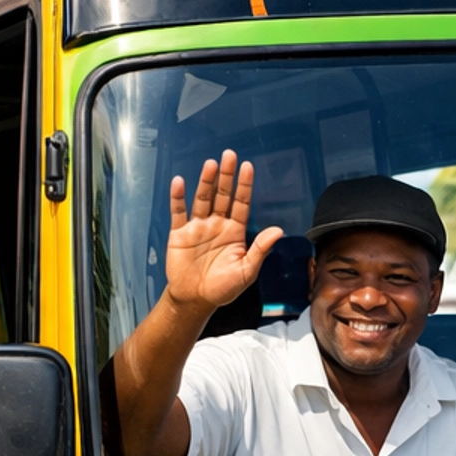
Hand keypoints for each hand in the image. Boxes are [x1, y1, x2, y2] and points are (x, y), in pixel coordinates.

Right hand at [164, 150, 282, 315]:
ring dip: (206, 182)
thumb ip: (260, 250)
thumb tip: (278, 230)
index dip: (244, 186)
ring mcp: (198, 227)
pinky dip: (178, 197)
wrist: (195, 300)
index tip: (248, 167)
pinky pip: (178, 212)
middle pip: (222, 195)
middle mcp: (217, 225)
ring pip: (202, 199)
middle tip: (230, 156)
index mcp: (234, 232)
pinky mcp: (179, 233)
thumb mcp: (246, 272)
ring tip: (211, 164)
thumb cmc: (223, 288)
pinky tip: (180, 182)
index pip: (241, 203)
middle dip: (226, 176)